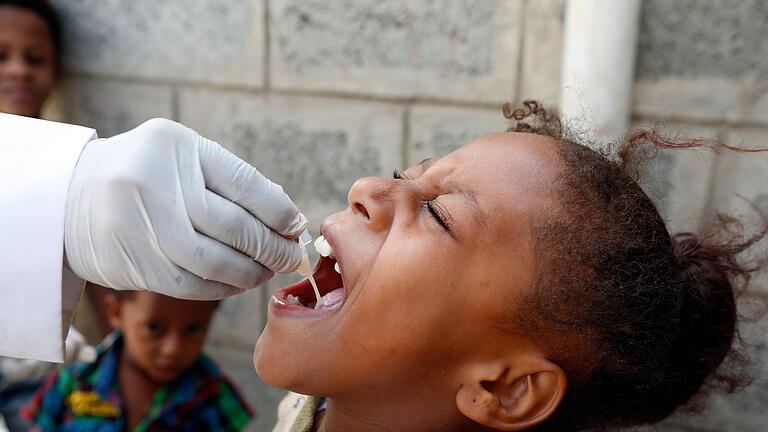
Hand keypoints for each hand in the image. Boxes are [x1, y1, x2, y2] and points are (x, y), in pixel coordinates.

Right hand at [64, 118, 306, 299]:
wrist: (69, 196)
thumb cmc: (146, 174)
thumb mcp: (182, 157)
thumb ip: (230, 181)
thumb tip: (288, 219)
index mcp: (175, 146)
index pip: (245, 184)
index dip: (279, 212)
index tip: (296, 227)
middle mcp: (154, 182)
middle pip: (233, 227)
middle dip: (271, 247)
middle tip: (289, 257)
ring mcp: (137, 224)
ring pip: (213, 262)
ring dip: (250, 273)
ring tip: (266, 272)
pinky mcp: (128, 262)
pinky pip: (189, 285)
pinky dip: (221, 288)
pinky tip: (237, 284)